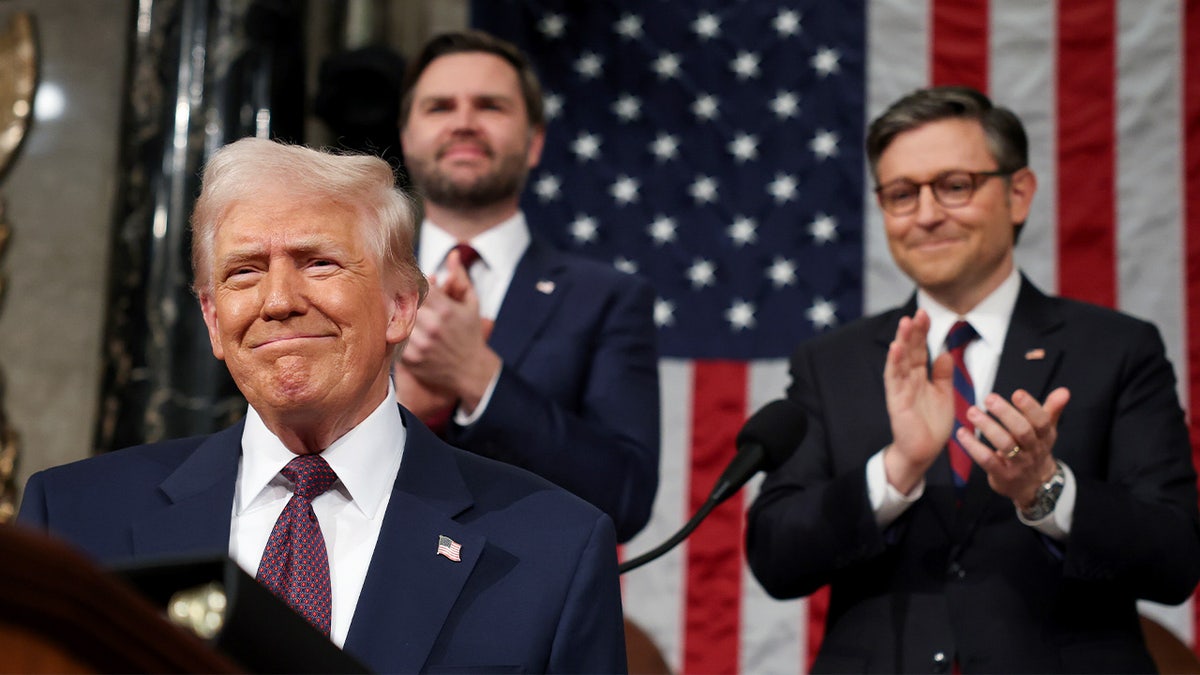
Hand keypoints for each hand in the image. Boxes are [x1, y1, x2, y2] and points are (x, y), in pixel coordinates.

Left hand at [398, 253, 500, 412]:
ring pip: (394, 321)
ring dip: (393, 316)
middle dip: (398, 298)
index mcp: (446, 310)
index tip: (407, 282)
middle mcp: (432, 327)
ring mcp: (420, 344)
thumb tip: (454, 254)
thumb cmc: (470, 335)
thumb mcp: (471, 305)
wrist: (470, 371)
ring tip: (392, 312)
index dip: (409, 282)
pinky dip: (392, 334)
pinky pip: (393, 340)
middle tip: (393, 294)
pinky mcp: (411, 360)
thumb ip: (460, 278)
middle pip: (402, 303)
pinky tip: (395, 330)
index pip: (417, 286)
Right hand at [882, 309, 954, 493]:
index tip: (925, 314)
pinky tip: (895, 349)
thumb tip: (943, 353)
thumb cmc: (931, 425)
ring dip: (902, 341)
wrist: (923, 451)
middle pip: (910, 350)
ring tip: (904, 323)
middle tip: (917, 312)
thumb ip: (943, 375)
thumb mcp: (944, 395)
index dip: (922, 332)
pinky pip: (894, 379)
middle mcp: (909, 379)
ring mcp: (901, 389)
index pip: (920, 349)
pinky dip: (894, 363)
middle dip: (913, 331)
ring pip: (900, 361)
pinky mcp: (896, 401)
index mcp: (920, 377)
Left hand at [956, 387, 1069, 507]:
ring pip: (1004, 445)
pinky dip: (973, 447)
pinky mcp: (1002, 475)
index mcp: (1044, 436)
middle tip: (989, 398)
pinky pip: (987, 460)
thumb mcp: (1046, 431)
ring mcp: (1018, 464)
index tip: (1017, 393)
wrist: (1034, 487)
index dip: (1030, 407)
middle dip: (1006, 414)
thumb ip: (1052, 409)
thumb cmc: (1035, 450)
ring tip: (972, 412)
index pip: (1041, 421)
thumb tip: (1064, 391)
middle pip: (1022, 431)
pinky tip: (961, 433)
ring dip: (987, 427)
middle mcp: (1033, 450)